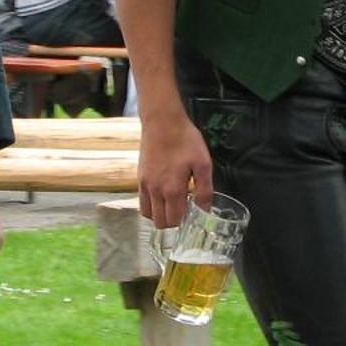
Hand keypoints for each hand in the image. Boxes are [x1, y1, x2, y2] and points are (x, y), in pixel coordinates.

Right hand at [138, 105, 210, 231]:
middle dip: (173, 222)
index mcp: (172, 189)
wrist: (162, 122)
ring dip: (160, 215)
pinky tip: (163, 196)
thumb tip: (206, 210)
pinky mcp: (139, 178)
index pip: (174, 221)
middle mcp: (155, 191)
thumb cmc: (185, 141)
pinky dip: (151, 206)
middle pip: (160, 223)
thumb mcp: (203, 164)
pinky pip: (141, 202)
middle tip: (184, 210)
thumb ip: (205, 190)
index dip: (185, 222)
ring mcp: (144, 185)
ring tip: (173, 204)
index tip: (193, 214)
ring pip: (148, 215)